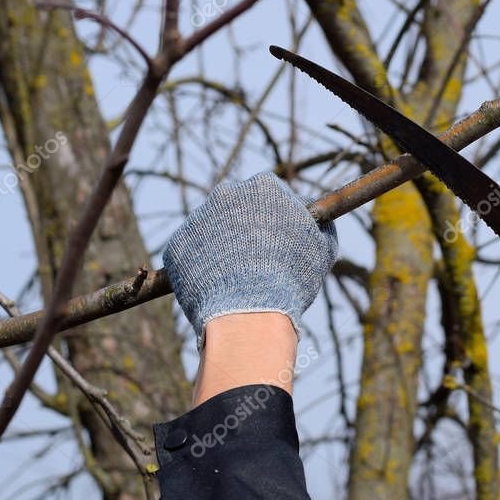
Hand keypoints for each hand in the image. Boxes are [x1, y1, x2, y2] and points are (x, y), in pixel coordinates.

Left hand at [164, 172, 337, 346]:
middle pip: (236, 206)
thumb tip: (322, 224)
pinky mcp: (176, 245)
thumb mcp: (323, 250)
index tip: (279, 237)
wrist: (248, 313)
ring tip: (237, 279)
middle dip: (244, 226)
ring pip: (211, 230)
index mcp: (264, 187)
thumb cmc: (291, 279)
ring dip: (221, 247)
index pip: (270, 193)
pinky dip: (201, 268)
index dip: (276, 215)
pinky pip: (190, 254)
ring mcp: (197, 218)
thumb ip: (322, 229)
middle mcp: (226, 193)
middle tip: (256, 258)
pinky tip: (217, 287)